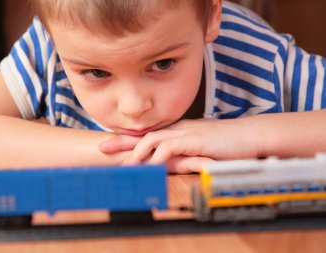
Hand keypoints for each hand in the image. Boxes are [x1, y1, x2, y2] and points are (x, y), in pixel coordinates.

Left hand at [99, 118, 259, 171]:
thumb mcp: (198, 146)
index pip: (147, 133)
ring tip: (125, 166)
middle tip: (102, 148)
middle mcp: (177, 129)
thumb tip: (167, 162)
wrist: (248, 136)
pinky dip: (158, 157)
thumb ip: (182, 152)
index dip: (128, 138)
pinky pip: (170, 148)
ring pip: (152, 140)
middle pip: (143, 133)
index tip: (110, 144)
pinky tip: (150, 167)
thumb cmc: (225, 143)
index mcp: (176, 130)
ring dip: (137, 153)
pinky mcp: (195, 140)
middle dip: (121, 141)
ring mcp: (185, 133)